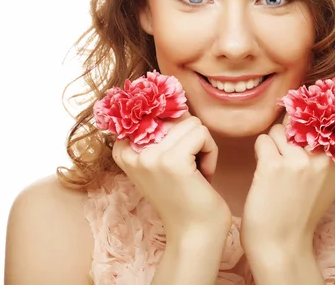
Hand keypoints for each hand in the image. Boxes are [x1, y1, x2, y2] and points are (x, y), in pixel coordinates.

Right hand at [112, 111, 231, 241]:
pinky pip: (202, 134)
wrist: (195, 236)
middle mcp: (131, 153)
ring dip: (203, 147)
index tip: (177, 156)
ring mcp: (149, 157)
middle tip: (190, 171)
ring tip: (196, 174)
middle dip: (192, 141)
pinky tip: (204, 177)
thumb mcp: (162, 162)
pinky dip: (211, 153)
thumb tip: (173, 98)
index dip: (174, 128)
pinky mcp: (172, 161)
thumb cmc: (185, 198)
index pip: (153, 111)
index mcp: (123, 151)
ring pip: (192, 123)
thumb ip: (159, 135)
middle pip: (176, 117)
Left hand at [241, 121, 334, 254]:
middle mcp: (323, 157)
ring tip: (275, 169)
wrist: (283, 246)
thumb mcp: (326, 182)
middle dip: (288, 137)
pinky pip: (262, 140)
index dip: (311, 121)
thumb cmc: (301, 214)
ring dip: (272, 145)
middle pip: (299, 123)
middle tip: (285, 161)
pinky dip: (259, 154)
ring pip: (277, 130)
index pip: (326, 120)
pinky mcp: (273, 165)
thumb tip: (314, 123)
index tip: (304, 128)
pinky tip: (264, 173)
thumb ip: (325, 155)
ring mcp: (298, 161)